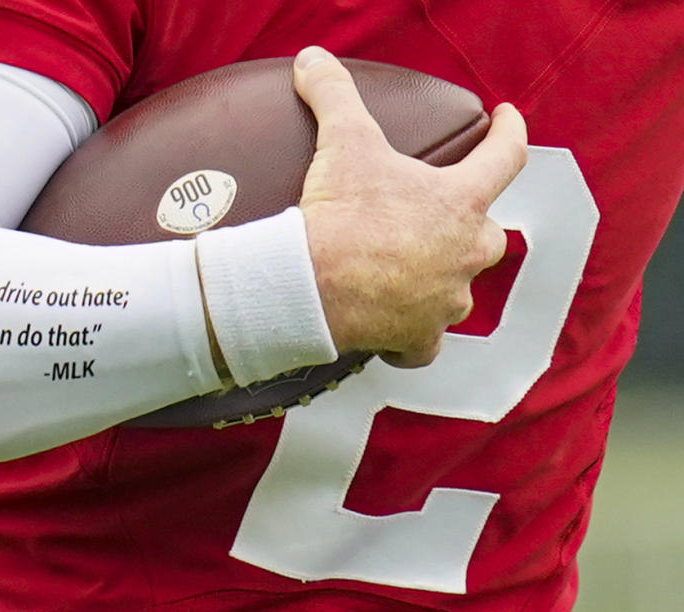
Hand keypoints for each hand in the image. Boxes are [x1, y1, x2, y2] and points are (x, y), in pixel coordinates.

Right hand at [293, 46, 526, 367]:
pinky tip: (401, 330)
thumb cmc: (339, 217)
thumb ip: (334, 95)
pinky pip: (428, 343)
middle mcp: (466, 254)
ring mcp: (446, 300)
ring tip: (409, 270)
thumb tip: (314, 60)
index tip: (508, 121)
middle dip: (471, 225)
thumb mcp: (342, 143)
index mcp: (461, 202)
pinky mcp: (418, 337)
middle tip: (440, 218)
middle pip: (489, 235)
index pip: (507, 157)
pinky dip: (416, 337)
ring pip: (459, 289)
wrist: (309, 285)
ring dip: (442, 278)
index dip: (510, 133)